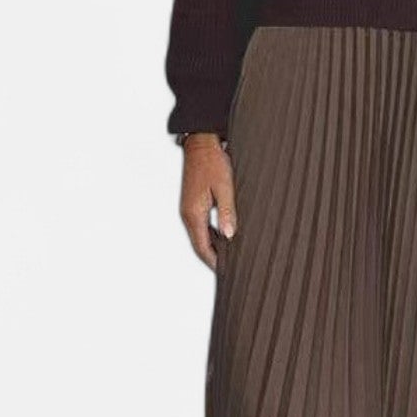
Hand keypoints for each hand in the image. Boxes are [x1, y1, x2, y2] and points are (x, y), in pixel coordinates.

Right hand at [178, 132, 236, 269]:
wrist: (200, 143)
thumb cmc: (213, 162)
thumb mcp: (225, 187)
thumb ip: (226, 212)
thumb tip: (228, 236)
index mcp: (194, 213)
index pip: (202, 248)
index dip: (214, 262)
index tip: (227, 273)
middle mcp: (187, 214)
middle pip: (199, 245)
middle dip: (213, 259)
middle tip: (229, 270)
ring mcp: (187, 209)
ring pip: (199, 236)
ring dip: (212, 248)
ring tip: (228, 257)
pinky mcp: (191, 203)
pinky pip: (199, 226)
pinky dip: (209, 236)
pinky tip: (222, 237)